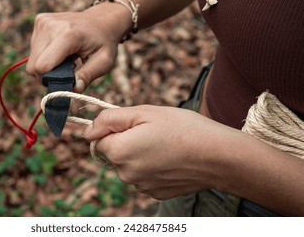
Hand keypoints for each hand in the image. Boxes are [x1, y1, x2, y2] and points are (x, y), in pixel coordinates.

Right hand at [26, 6, 129, 91]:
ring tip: (65, 59)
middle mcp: (51, 26)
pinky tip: (60, 50)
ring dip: (46, 65)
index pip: (43, 66)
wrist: (102, 20)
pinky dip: (45, 55)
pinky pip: (33, 50)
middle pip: (33, 66)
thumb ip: (87, 76)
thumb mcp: (104, 62)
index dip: (50, 80)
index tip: (65, 81)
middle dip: (47, 75)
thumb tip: (73, 90)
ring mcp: (43, 22)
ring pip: (32, 60)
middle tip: (66, 72)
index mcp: (68, 35)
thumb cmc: (104, 43)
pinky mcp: (39, 21)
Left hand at [83, 105, 238, 199]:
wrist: (218, 155)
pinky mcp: (156, 193)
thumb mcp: (144, 112)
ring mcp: (141, 186)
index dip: (113, 128)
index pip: (98, 140)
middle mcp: (126, 174)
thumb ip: (110, 119)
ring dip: (139, 154)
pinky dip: (151, 167)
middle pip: (114, 153)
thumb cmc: (183, 128)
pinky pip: (144, 176)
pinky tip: (170, 158)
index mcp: (120, 152)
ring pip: (129, 165)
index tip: (132, 124)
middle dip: (125, 141)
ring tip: (164, 144)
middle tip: (152, 131)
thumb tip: (88, 129)